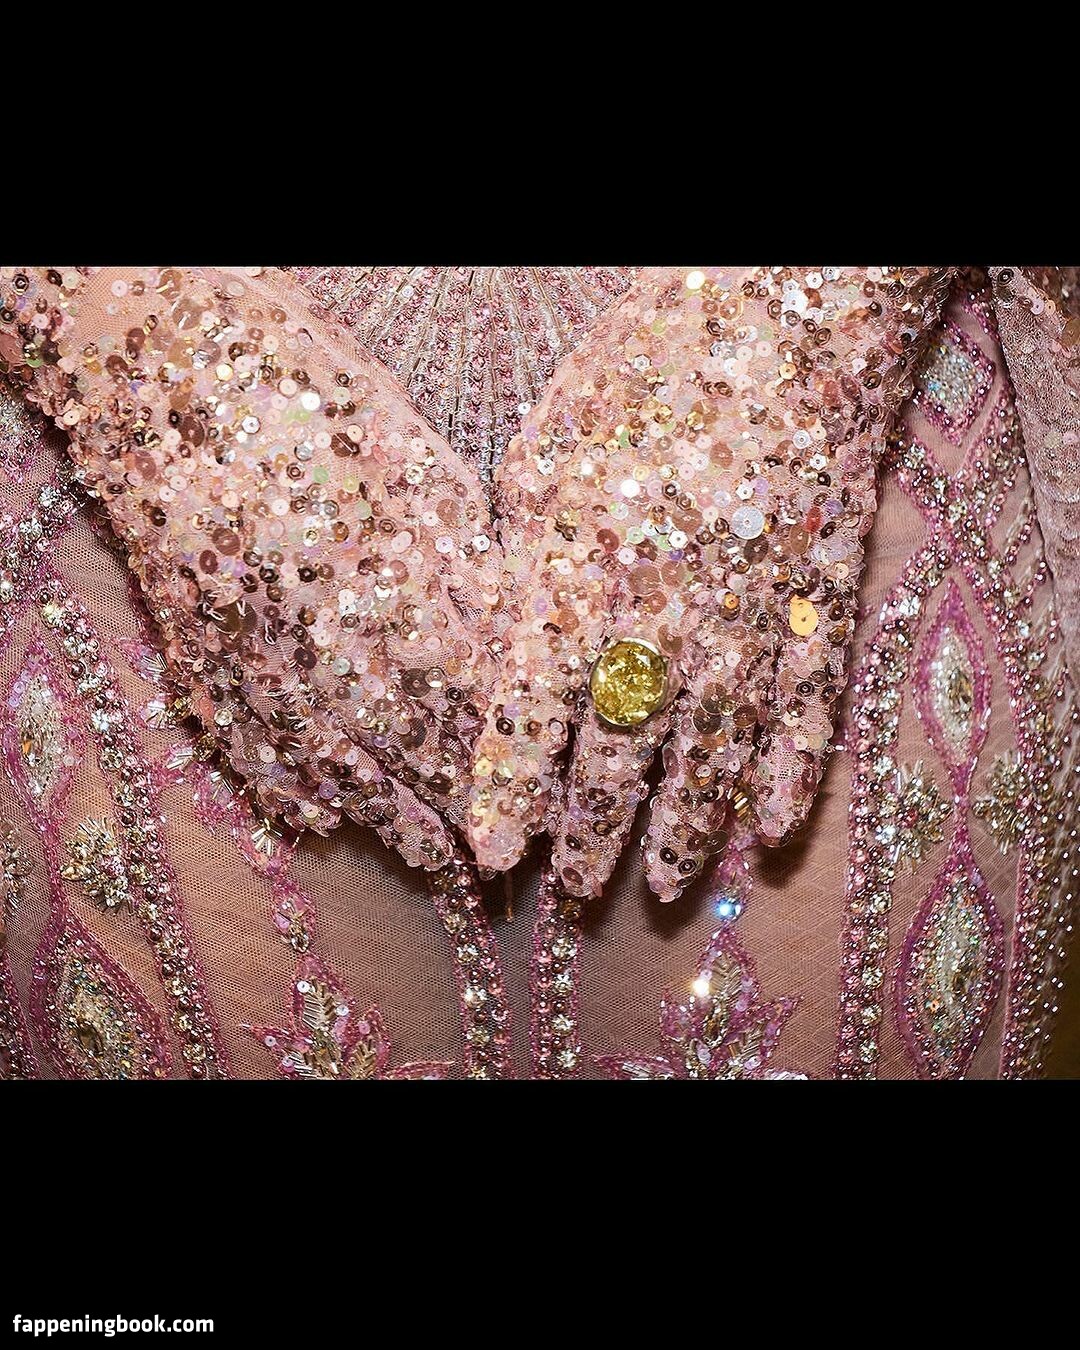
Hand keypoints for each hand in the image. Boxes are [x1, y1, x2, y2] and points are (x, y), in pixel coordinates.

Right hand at [0, 265, 506, 869]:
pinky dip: (294, 794)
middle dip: (462, 819)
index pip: (471, 721)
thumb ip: (473, 580)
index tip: (551, 811)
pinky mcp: (198, 660)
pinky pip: (250, 754)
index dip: (512, 775)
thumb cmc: (316, 400)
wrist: (163, 374)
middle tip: (509, 860)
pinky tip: (324, 818)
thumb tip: (522, 656)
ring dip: (388, 825)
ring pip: (332, 775)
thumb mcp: (426, 478)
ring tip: (432, 861)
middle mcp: (320, 656)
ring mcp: (252, 667)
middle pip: (408, 764)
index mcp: (390, 603)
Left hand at [467, 266, 952, 897]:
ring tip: (665, 884)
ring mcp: (750, 626)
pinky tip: (775, 825)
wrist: (784, 315)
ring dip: (687, 832)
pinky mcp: (818, 609)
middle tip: (576, 890)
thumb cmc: (642, 373)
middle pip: (619, 764)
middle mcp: (660, 627)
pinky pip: (806, 717)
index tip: (493, 856)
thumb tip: (513, 642)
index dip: (506, 798)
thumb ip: (523, 566)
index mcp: (575, 585)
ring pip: (714, 761)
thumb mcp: (542, 458)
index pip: (526, 723)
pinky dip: (791, 778)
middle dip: (594, 836)